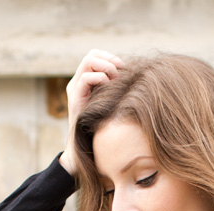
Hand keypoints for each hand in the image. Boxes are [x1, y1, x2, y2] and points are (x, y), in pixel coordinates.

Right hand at [59, 49, 124, 176]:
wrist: (85, 152)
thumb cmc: (104, 132)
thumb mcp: (113, 108)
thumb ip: (119, 94)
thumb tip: (139, 83)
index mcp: (87, 83)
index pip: (97, 56)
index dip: (112, 58)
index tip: (125, 69)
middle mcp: (78, 83)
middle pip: (92, 54)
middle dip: (109, 59)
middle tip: (122, 72)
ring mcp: (75, 90)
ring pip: (88, 61)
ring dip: (106, 66)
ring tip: (116, 79)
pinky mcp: (74, 99)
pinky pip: (86, 78)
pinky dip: (100, 78)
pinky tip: (109, 88)